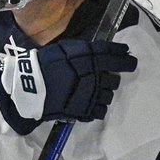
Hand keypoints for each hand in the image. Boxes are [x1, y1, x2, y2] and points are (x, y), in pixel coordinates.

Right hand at [0, 39, 136, 134]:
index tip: (130, 59)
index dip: (125, 58)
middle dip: (111, 77)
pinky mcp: (85, 111)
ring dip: (104, 92)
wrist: (29, 87)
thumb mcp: (65, 48)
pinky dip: (97, 106)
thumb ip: (86, 51)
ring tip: (93, 91)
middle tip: (103, 77)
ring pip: (109, 96)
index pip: (115, 56)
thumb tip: (105, 51)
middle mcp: (95, 77)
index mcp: (90, 59)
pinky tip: (89, 103)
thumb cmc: (45, 63)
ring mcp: (91, 96)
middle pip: (115, 79)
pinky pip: (100, 111)